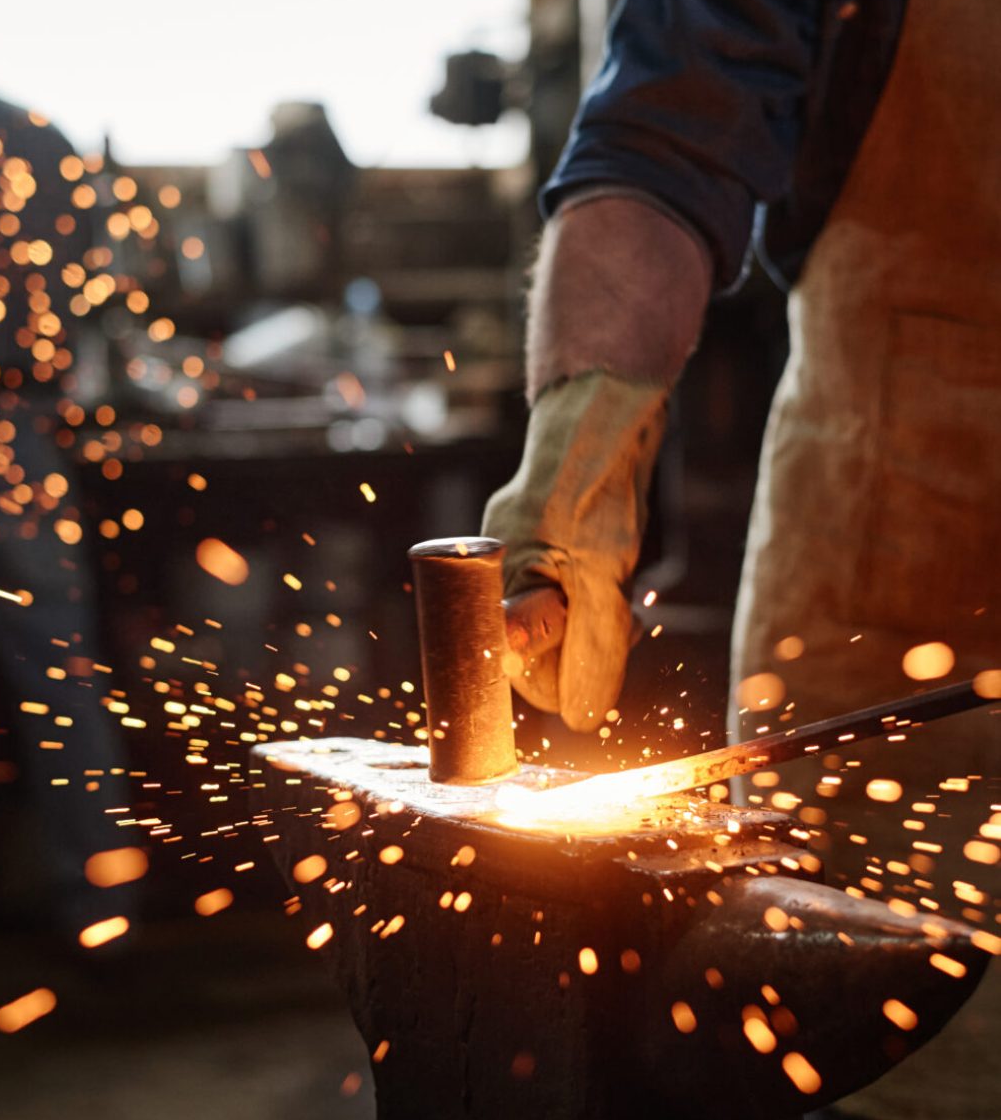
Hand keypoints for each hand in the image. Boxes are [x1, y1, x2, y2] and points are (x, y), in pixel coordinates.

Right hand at [483, 371, 665, 730]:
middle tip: (621, 624)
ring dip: (600, 622)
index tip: (588, 684)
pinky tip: (623, 570)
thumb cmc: (595, 480)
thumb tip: (583, 717)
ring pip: (565, 620)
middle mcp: (505, 570)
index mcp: (494, 580)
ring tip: (625, 594)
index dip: (552, 681)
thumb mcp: (601, 571)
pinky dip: (604, 593)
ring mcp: (531, 552)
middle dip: (583, 650)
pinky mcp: (560, 537)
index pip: (509, 668)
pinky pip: (578, 589)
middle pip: (538, 648)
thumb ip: (591, 645)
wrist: (612, 403)